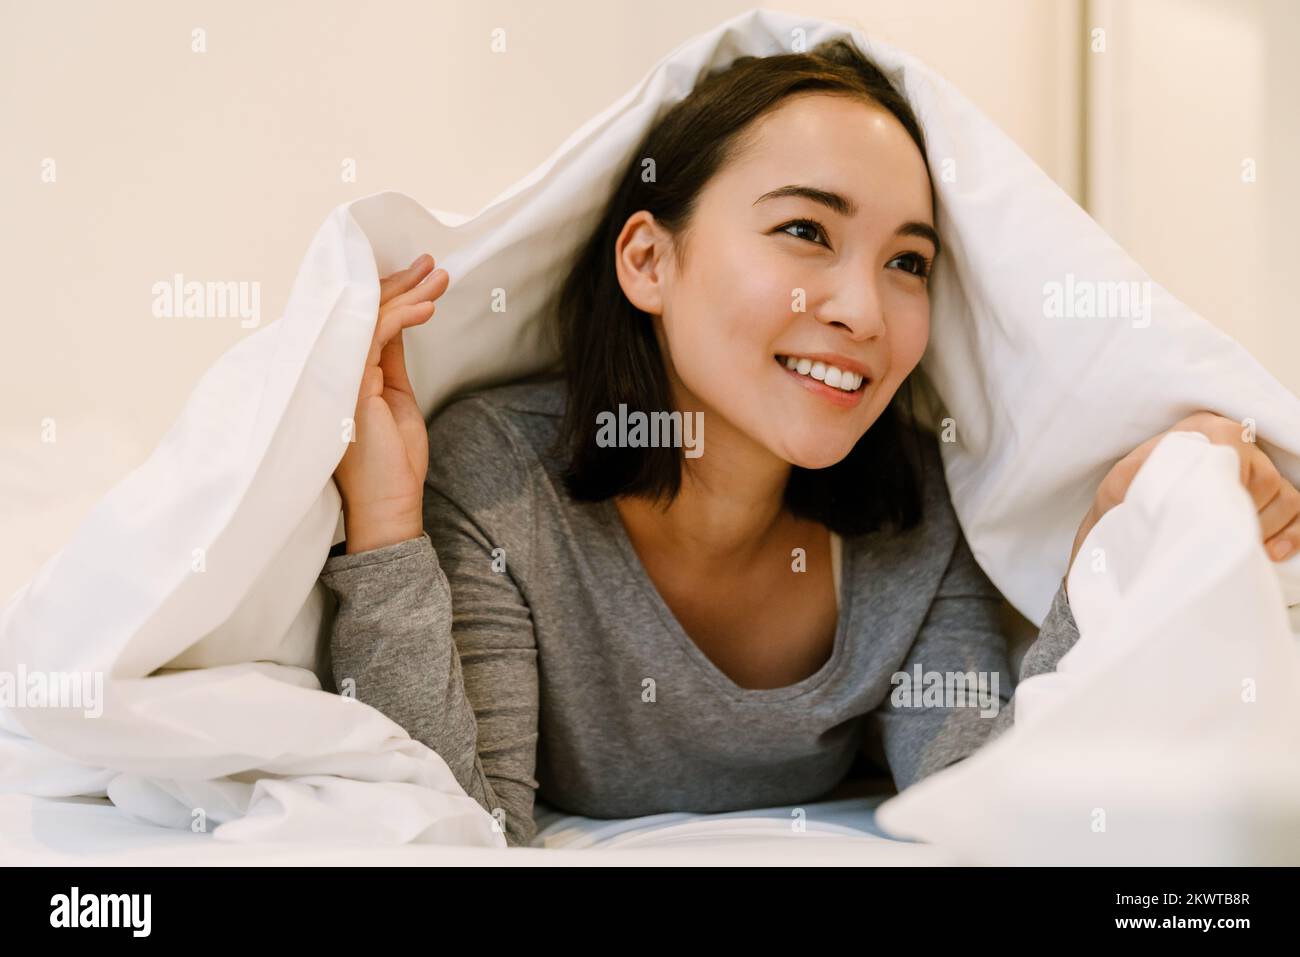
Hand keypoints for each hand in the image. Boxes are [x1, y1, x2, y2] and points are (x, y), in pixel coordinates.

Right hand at [333, 253, 448, 552]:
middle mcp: (333, 370)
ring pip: (369, 318)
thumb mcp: (395, 397)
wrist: (388, 504)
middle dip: (400, 284)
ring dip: (407, 294)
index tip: (421, 276)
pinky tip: (427, 308)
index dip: (391, 295)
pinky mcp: (350, 383)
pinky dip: (402, 317)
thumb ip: (389, 359)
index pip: (362, 322)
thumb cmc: (393, 461)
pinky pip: (374, 336)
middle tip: (430, 263)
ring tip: (437, 277)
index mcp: (341, 374)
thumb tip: (397, 322)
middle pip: (363, 313)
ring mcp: (338, 375)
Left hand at [1069, 411, 1299, 571]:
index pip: (1235, 448)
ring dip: (1262, 528)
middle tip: (1211, 537)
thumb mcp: (1121, 482)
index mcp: (1204, 432)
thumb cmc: (1127, 496)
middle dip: (1241, 515)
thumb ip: (1140, 476)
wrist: (1126, 517)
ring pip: (1286, 498)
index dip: (1225, 484)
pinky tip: (1270, 554)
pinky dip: (1292, 534)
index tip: (1203, 512)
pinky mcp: (1273, 499)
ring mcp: (1262, 472)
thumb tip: (1165, 486)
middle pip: (1266, 479)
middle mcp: (1240, 447)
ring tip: (1230, 547)